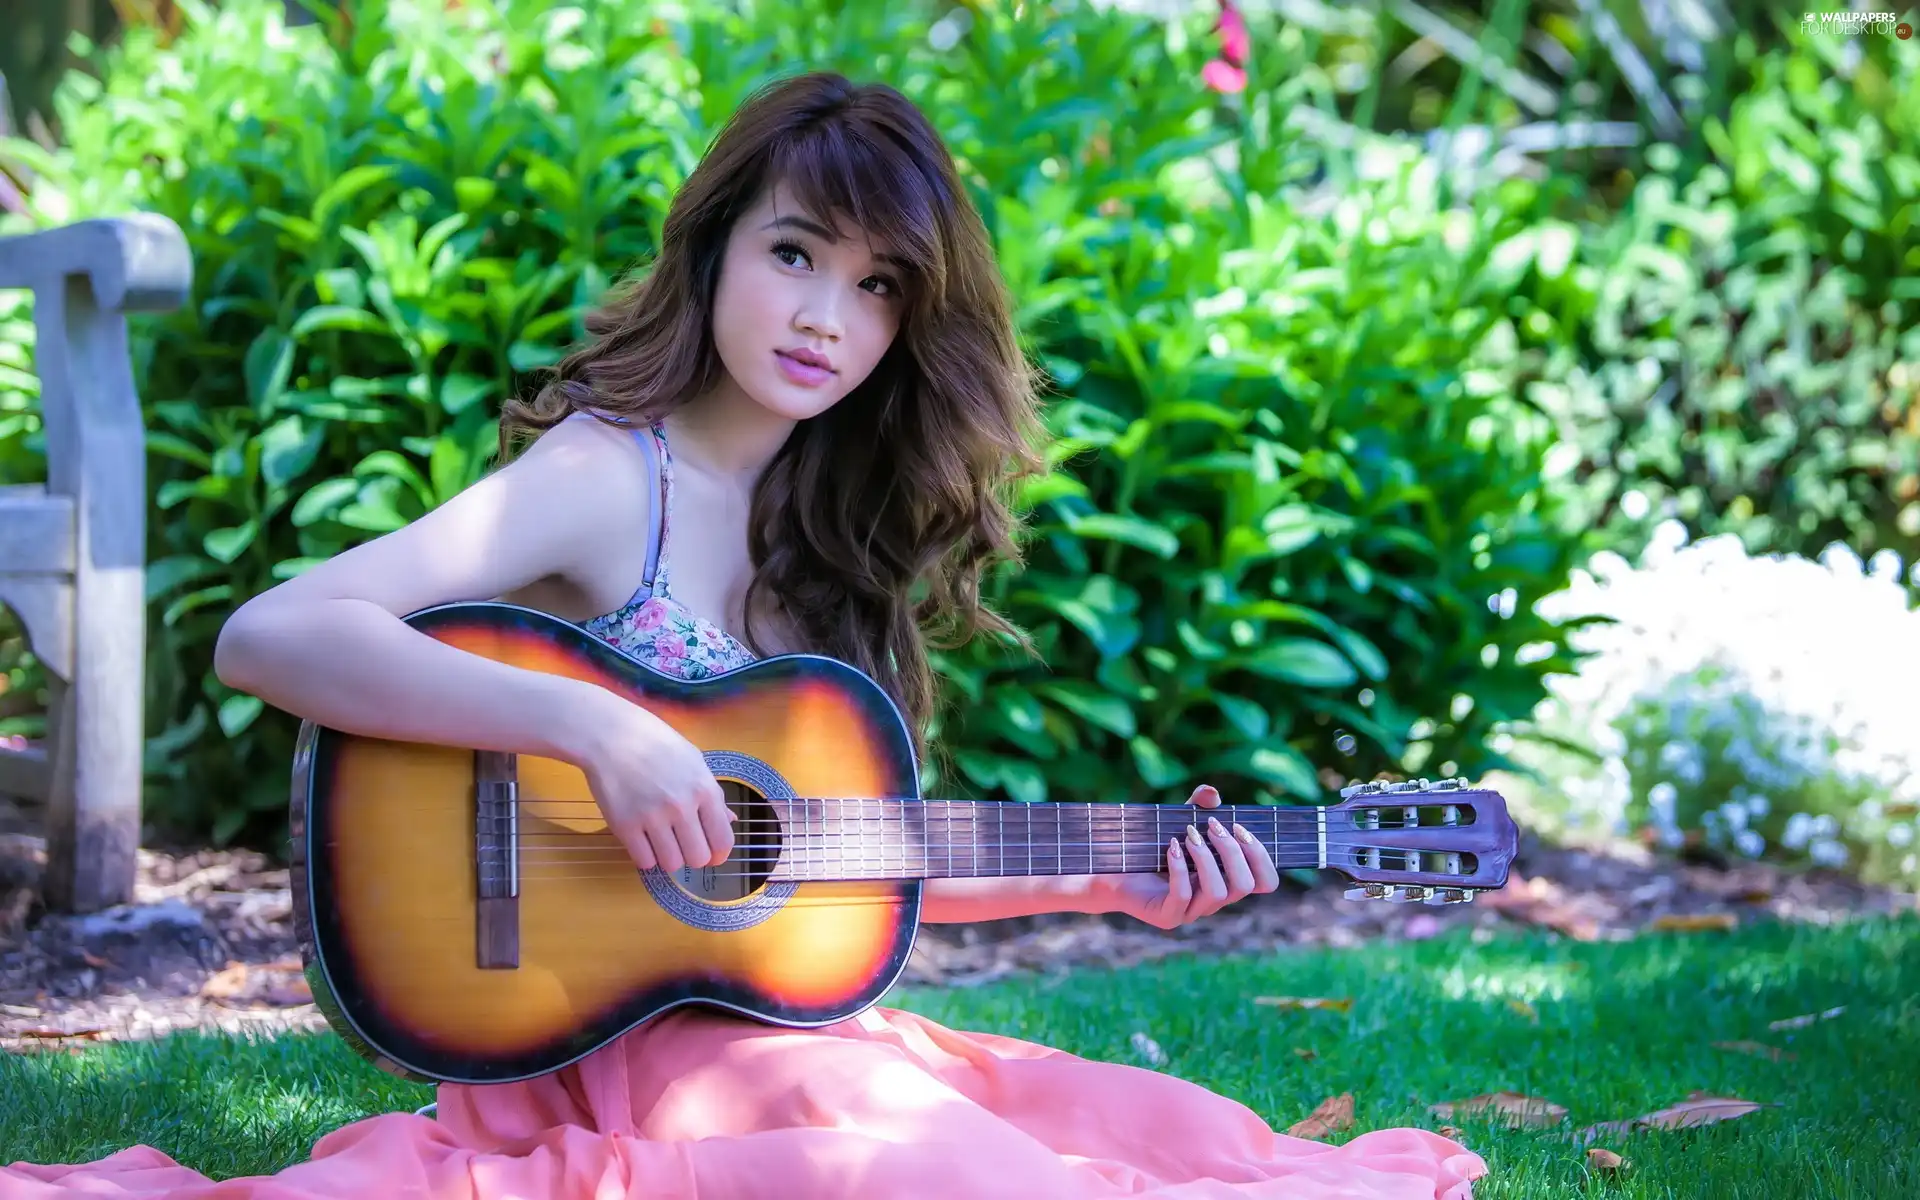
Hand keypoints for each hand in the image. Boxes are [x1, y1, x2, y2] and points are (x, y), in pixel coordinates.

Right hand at [572, 692, 734, 873]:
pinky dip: (646, 856)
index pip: (722, 840)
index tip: (711, 854)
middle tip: (683, 844)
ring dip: (669, 857)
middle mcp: (681, 806)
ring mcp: (652, 817)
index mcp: (704, 789)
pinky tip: (643, 840)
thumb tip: (730, 820)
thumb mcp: (693, 760)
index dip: (719, 853)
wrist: (610, 735)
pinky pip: (644, 861)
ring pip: (671, 864)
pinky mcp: (624, 826)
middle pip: (698, 858)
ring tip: (661, 840)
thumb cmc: (655, 743)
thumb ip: (712, 794)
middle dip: (692, 856)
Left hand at [1093, 784, 1279, 929]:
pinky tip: (1171, 847)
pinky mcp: (1167, 916)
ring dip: (1206, 858)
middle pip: (1245, 885)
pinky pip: (1183, 896)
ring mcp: (1192, 912)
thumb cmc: (1154, 847)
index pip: (1265, 882)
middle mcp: (1214, 900)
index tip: (1240, 828)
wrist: (1114, 870)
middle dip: (1231, 851)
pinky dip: (1180, 868)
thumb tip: (1211, 793)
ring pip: (1218, 892)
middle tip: (1210, 826)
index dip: (1260, 856)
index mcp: (1226, 881)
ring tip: (1188, 836)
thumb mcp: (1179, 821)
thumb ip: (1198, 806)